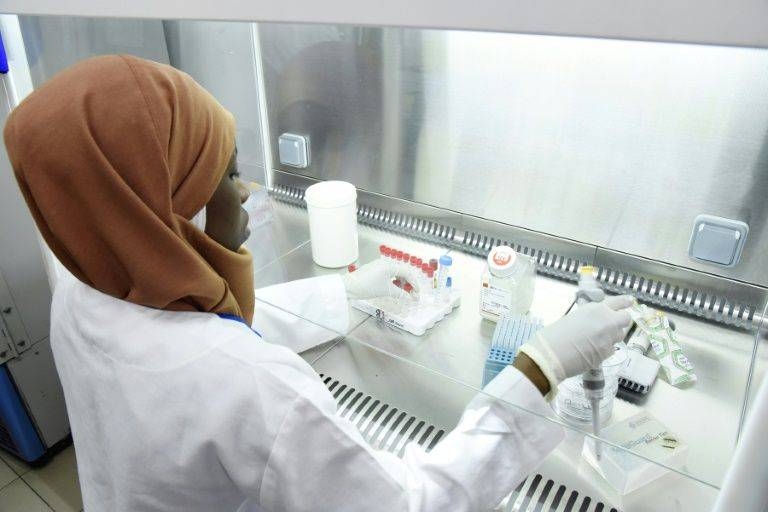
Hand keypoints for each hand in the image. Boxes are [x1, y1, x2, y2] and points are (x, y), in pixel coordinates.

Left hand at [341, 259, 422, 300]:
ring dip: (400, 282)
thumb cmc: (368, 287)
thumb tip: (411, 298)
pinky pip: (388, 273)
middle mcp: (385, 263)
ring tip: (401, 292)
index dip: (414, 283)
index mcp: (390, 265)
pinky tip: (392, 288)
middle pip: (402, 271)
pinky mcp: (373, 269)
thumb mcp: (387, 291)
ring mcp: (378, 265)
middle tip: (411, 293)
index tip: (417, 292)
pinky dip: (393, 281)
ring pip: (395, 272)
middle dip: (408, 283)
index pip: (407, 273)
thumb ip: (401, 294)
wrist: (349, 287)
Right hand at [519, 295, 633, 391]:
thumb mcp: (574, 318)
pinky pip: (611, 349)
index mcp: (596, 309)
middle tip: (611, 325)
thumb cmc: (555, 334)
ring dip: (612, 336)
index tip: (630, 302)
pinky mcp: (607, 354)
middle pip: (626, 319)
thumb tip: (598, 321)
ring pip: (620, 335)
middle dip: (621, 321)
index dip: (625, 303)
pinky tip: (591, 351)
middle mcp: (607, 322)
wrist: (550, 354)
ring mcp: (609, 339)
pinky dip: (605, 349)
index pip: (619, 302)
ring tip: (596, 340)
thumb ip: (590, 317)